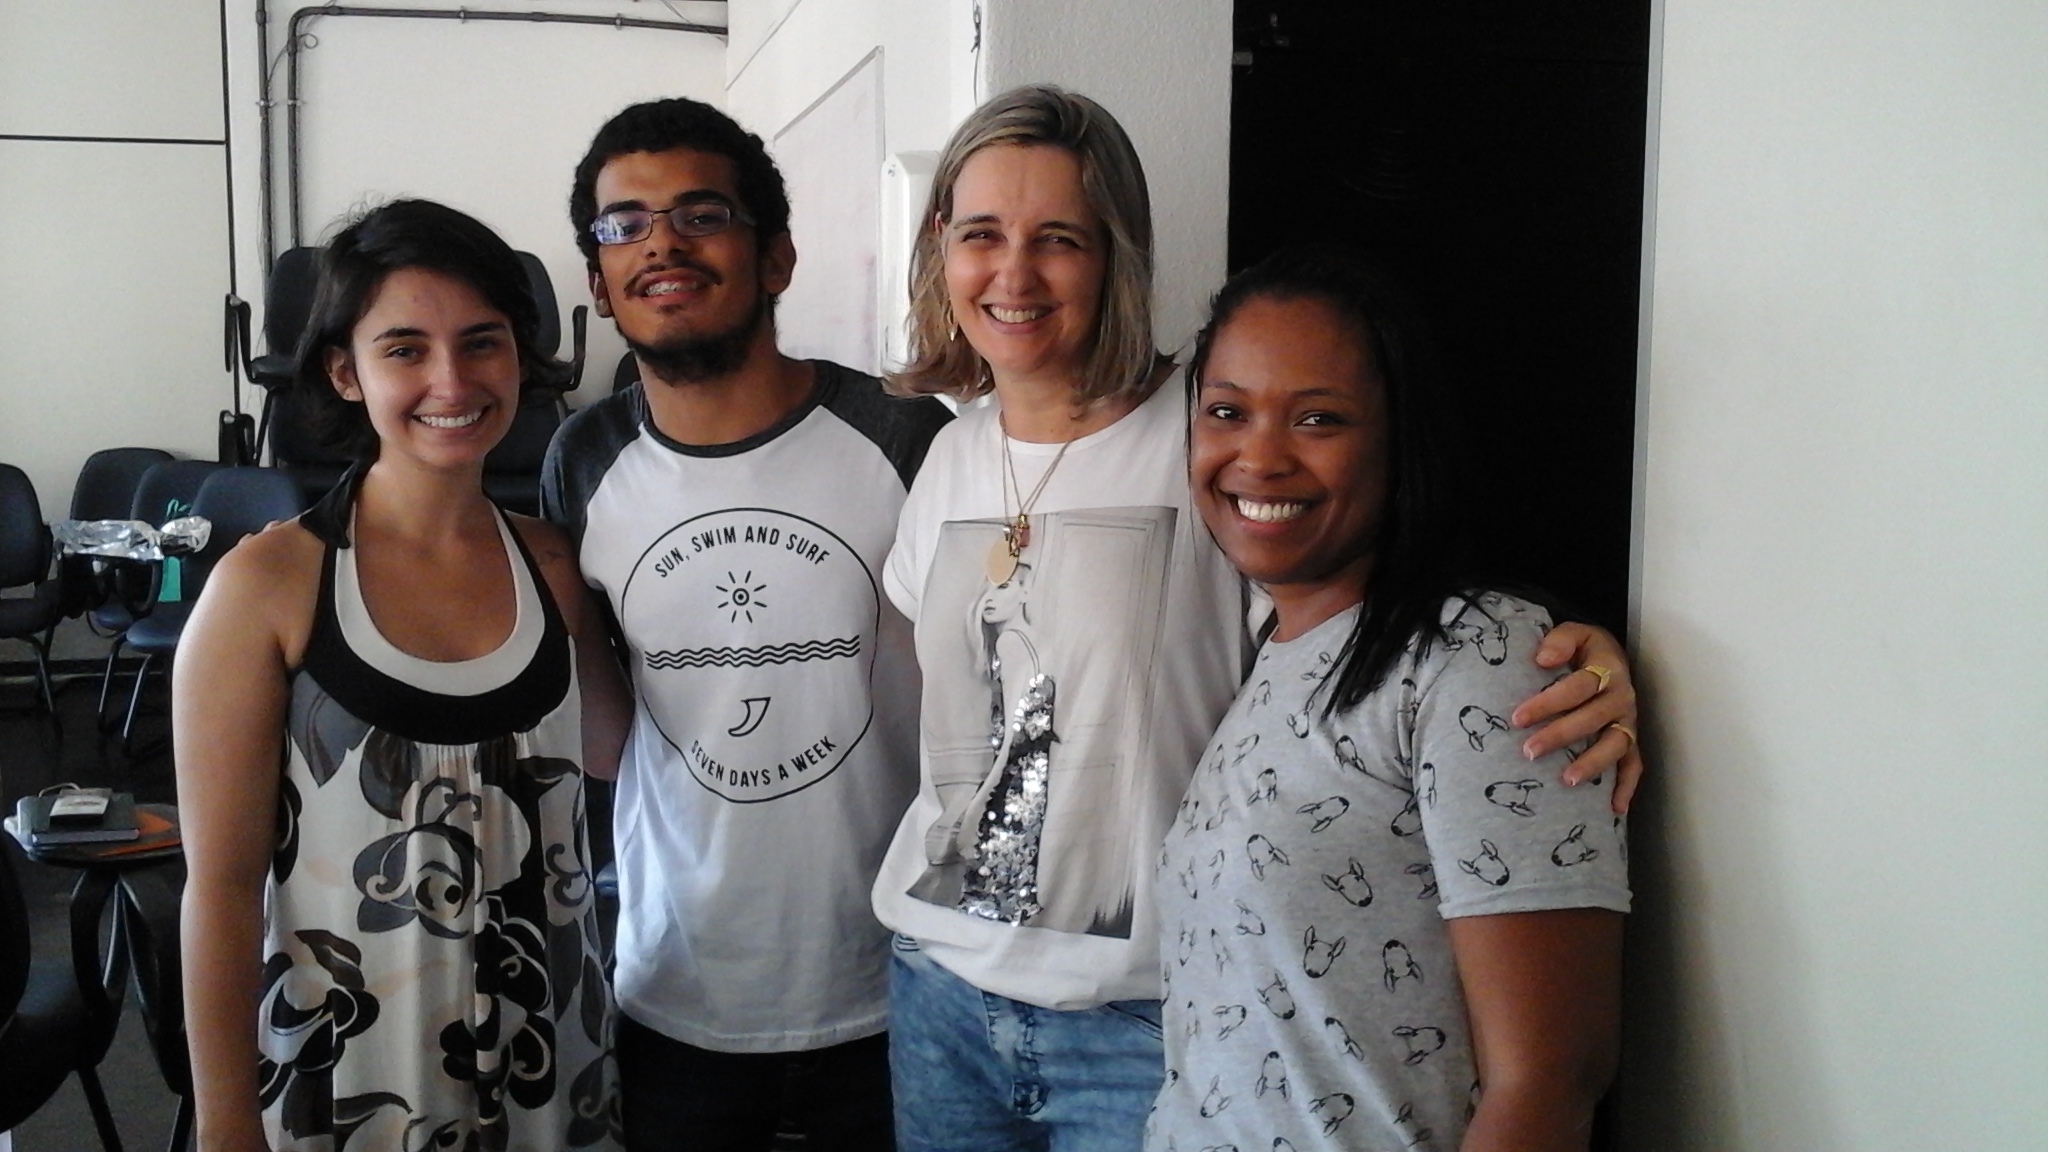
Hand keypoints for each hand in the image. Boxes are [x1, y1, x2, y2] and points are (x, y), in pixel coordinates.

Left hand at [1511, 621, 1641, 813]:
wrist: (1611, 656)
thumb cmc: (1584, 649)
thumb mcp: (1574, 633)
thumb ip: (1559, 641)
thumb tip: (1543, 659)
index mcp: (1607, 670)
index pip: (1578, 687)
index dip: (1548, 702)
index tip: (1517, 717)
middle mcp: (1621, 697)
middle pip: (1592, 718)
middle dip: (1560, 736)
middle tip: (1529, 752)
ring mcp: (1628, 721)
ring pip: (1615, 745)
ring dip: (1593, 763)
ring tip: (1567, 780)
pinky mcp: (1631, 739)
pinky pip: (1634, 765)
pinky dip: (1627, 787)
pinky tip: (1614, 809)